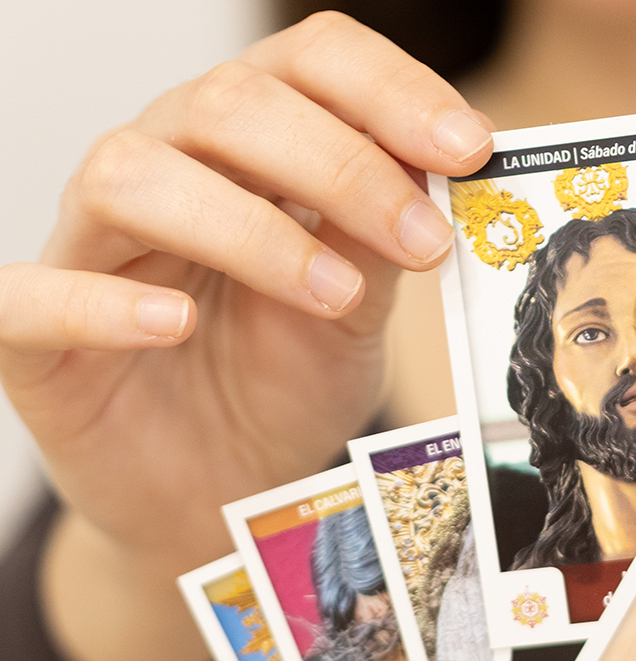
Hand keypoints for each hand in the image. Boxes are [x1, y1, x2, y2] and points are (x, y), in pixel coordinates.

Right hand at [0, 12, 491, 578]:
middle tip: (421, 240)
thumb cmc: (282, 391)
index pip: (309, 65)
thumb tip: (434, 175)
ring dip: (248, 229)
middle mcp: (167, 170)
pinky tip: (179, 323)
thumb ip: (379, 247)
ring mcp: (94, 248)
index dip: (391, 91)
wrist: (223, 496)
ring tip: (333, 297)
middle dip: (340, 165)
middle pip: (228, 103)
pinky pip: (32, 296)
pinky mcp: (37, 337)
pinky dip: (103, 304)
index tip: (470, 149)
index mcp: (250, 151)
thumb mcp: (354, 320)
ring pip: (132, 176)